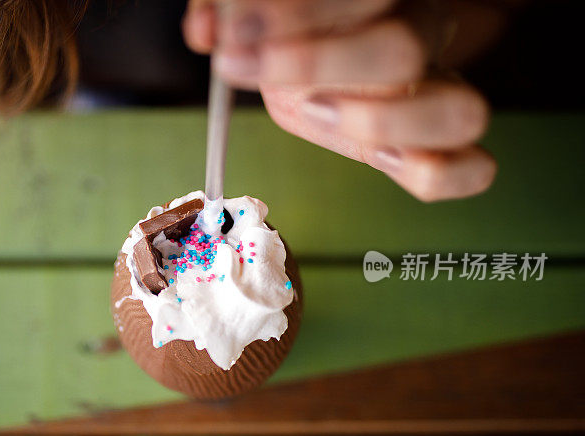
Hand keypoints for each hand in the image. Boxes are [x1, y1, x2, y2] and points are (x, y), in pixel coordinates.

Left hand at [183, 0, 497, 201]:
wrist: (325, 54)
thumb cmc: (296, 30)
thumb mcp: (259, 14)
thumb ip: (232, 10)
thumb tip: (206, 31)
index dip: (299, 13)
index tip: (233, 30)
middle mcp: (423, 36)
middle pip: (403, 51)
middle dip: (317, 67)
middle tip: (248, 69)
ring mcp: (441, 93)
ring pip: (461, 112)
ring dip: (376, 124)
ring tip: (312, 111)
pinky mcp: (440, 148)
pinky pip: (472, 171)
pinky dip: (432, 175)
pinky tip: (378, 157)